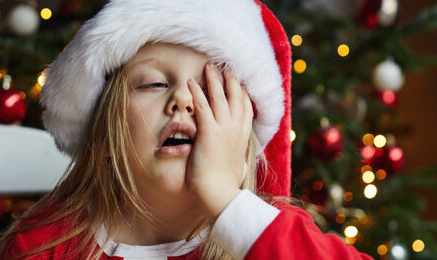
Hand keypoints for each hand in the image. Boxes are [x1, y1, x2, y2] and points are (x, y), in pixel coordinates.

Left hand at [186, 63, 253, 219]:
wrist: (219, 193)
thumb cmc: (226, 184)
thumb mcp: (238, 168)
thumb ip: (240, 160)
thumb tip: (243, 163)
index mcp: (243, 136)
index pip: (246, 108)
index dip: (242, 92)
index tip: (238, 82)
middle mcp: (236, 129)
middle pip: (236, 97)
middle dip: (230, 79)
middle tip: (225, 66)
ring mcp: (224, 129)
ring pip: (220, 97)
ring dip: (214, 79)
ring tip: (209, 66)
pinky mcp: (209, 132)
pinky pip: (202, 106)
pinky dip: (196, 92)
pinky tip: (190, 82)